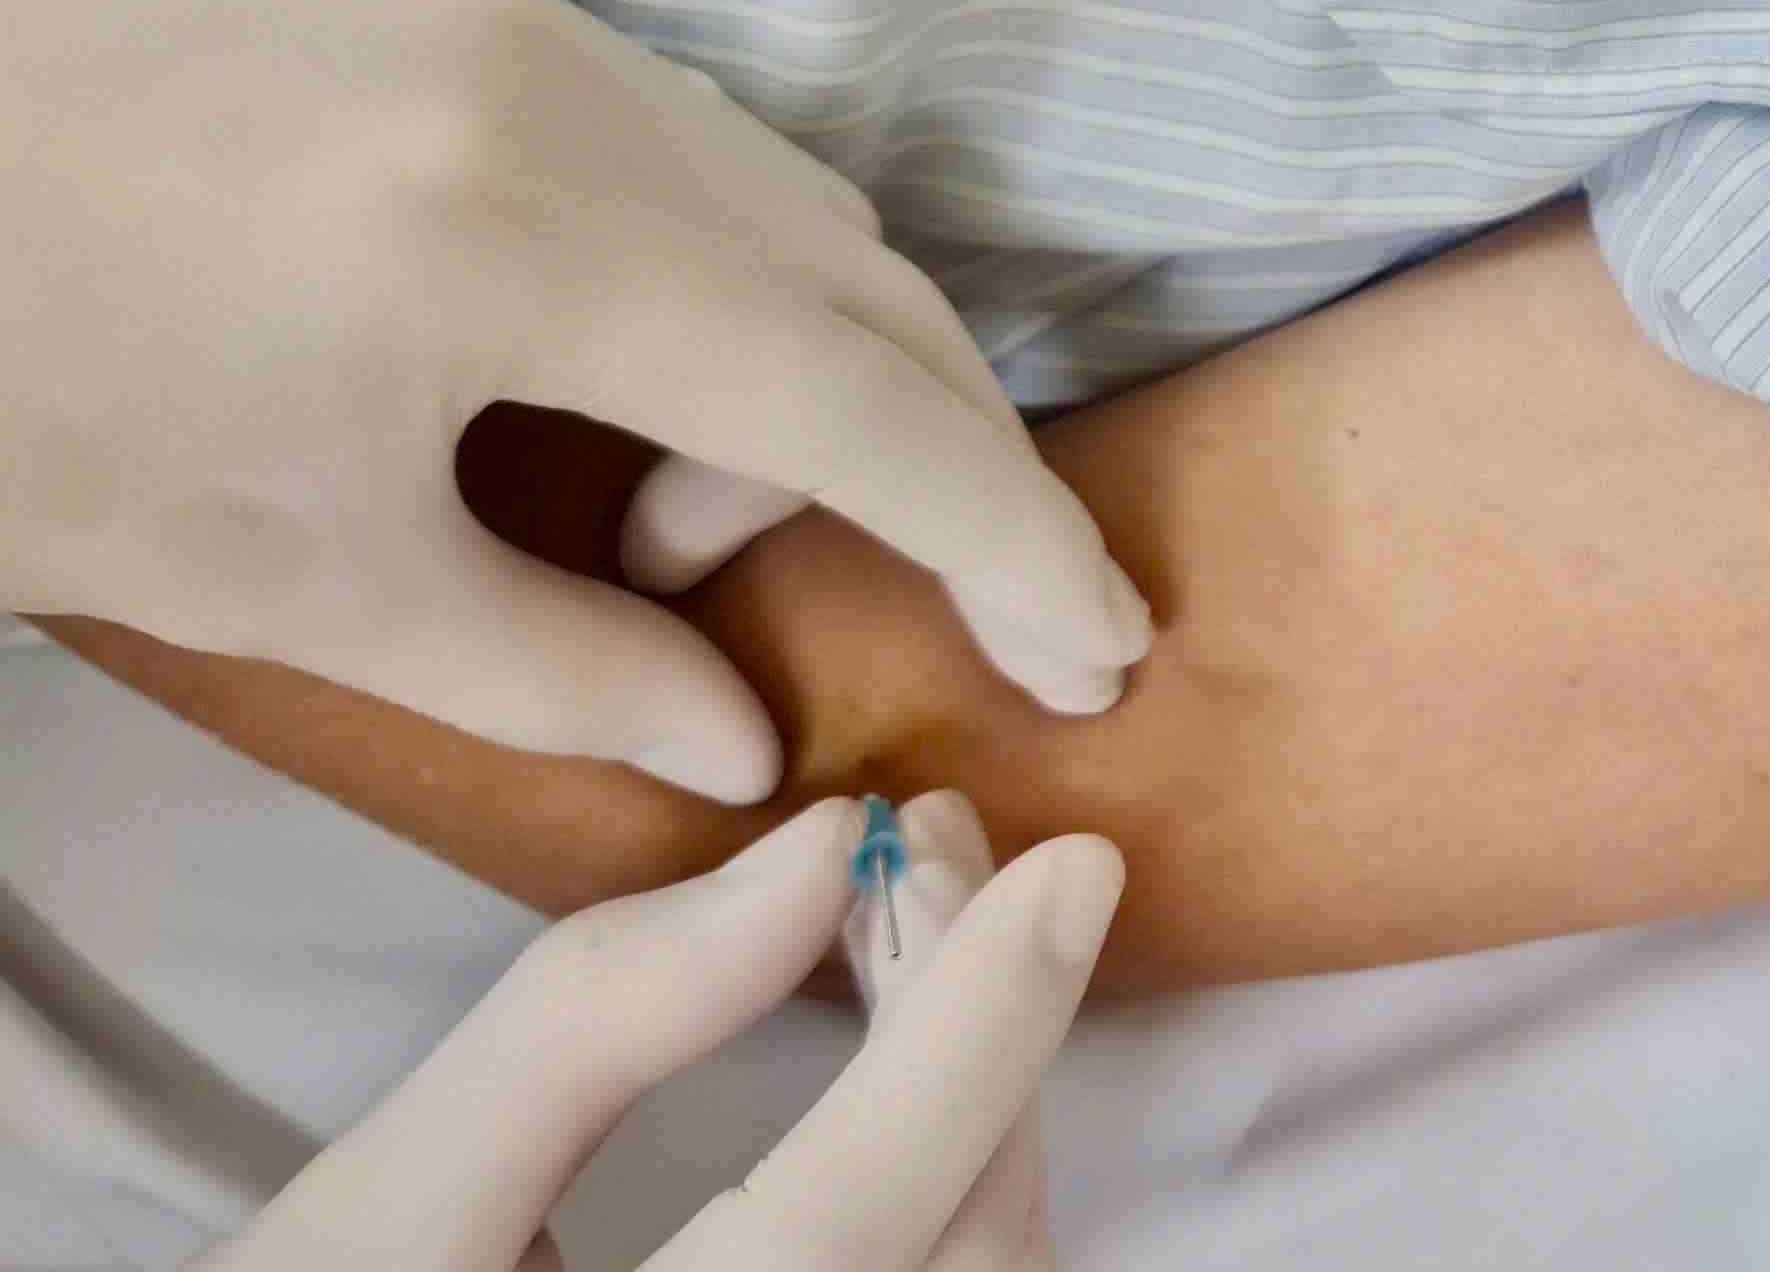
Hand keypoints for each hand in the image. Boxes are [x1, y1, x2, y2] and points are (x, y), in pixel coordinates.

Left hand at [0, 0, 1152, 802]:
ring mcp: (524, 16)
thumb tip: (739, 738)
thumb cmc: (30, 412)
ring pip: (788, 212)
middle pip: (864, 289)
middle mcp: (570, 88)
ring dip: (801, 381)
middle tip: (929, 617)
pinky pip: (692, 150)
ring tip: (656, 524)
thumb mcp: (304, 581)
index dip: (1004, 538)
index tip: (1102, 641)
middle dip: (924, 468)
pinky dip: (716, 289)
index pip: (857, 406)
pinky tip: (607, 384)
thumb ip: (565, 670)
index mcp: (528, 237)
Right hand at [192, 794, 1122, 1271]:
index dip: (980, 1022)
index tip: (1074, 861)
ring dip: (984, 1098)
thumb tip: (815, 855)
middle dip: (980, 1025)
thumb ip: (589, 1024)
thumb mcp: (386, 1202)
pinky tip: (916, 1071)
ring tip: (917, 928)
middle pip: (956, 1243)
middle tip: (930, 845)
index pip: (861, 1209)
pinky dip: (958, 1175)